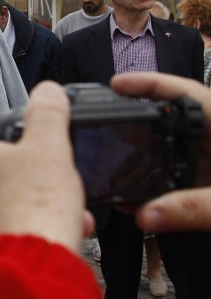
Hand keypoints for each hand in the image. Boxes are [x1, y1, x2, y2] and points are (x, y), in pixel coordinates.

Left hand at [0, 81, 92, 252]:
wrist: (31, 262)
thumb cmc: (34, 205)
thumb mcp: (50, 146)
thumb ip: (47, 114)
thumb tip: (46, 91)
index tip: (15, 150)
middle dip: (21, 182)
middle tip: (48, 184)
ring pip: (0, 208)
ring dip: (28, 207)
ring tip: (62, 211)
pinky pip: (6, 234)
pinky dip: (29, 231)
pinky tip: (58, 233)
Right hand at [110, 73, 210, 232]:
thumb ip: (193, 209)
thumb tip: (146, 214)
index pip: (182, 91)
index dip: (147, 84)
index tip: (116, 84)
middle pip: (172, 120)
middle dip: (137, 126)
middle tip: (105, 131)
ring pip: (176, 151)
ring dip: (148, 161)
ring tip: (117, 171)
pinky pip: (185, 176)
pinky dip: (163, 184)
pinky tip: (143, 199)